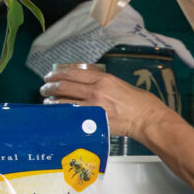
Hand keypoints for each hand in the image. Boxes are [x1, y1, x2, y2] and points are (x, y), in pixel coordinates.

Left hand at [40, 63, 167, 141]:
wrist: (149, 120)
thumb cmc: (142, 103)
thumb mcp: (121, 85)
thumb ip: (103, 84)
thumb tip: (87, 85)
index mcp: (104, 79)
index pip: (73, 72)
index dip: (57, 73)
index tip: (51, 75)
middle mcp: (96, 90)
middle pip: (64, 85)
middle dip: (50, 86)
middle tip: (44, 88)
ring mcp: (94, 106)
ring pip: (63, 101)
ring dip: (51, 100)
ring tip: (47, 101)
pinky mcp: (94, 120)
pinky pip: (70, 115)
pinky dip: (60, 113)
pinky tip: (56, 112)